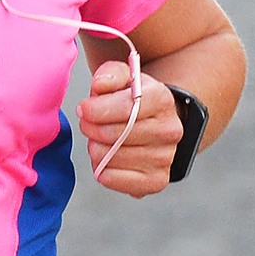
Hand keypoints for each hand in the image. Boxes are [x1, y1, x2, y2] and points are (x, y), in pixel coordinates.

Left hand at [77, 61, 181, 197]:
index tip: (84, 108)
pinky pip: (111, 178)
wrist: (156, 123)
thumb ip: (110, 74)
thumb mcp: (124, 77)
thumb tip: (100, 84)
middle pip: (112, 134)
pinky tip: (108, 157)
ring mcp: (165, 158)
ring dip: (95, 148)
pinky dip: (101, 168)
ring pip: (108, 157)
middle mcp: (169, 131)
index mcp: (162, 100)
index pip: (123, 108)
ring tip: (101, 140)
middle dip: (91, 128)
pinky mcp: (156, 181)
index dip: (95, 109)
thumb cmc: (134, 100)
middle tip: (88, 124)